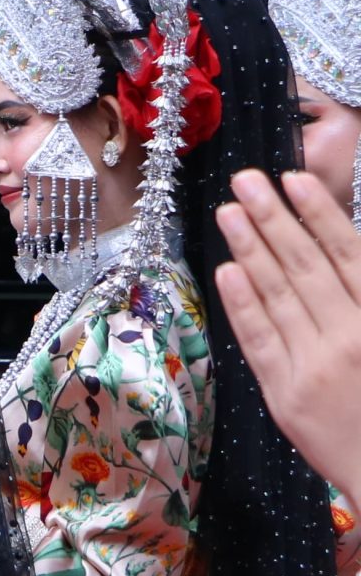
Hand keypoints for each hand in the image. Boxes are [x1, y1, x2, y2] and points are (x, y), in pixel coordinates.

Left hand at [215, 170, 360, 496]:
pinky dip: (242, 304)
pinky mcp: (285, 395)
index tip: (294, 180)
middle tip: (246, 180)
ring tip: (229, 211)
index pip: (349, 255)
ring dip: (250, 248)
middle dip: (274, 218)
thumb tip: (343, 256)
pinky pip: (259, 341)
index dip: (319, 215)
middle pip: (306, 266)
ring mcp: (316, 365)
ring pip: (278, 295)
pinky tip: (226, 271)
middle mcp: (352, 336)